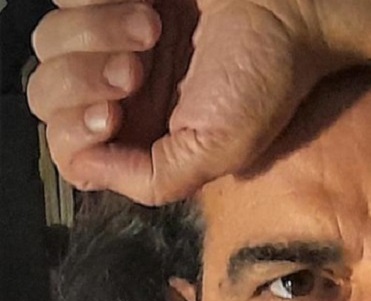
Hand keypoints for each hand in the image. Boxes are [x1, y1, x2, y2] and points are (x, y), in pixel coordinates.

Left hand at [28, 0, 341, 205]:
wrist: (290, 7)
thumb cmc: (266, 76)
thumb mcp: (222, 150)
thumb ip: (155, 179)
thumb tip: (88, 167)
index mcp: (144, 138)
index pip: (70, 150)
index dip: (76, 134)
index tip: (114, 115)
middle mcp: (122, 94)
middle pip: (46, 97)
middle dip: (82, 82)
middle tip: (136, 70)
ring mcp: (111, 42)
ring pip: (49, 44)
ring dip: (96, 33)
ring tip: (153, 28)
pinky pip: (67, 0)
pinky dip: (98, 3)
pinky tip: (149, 4)